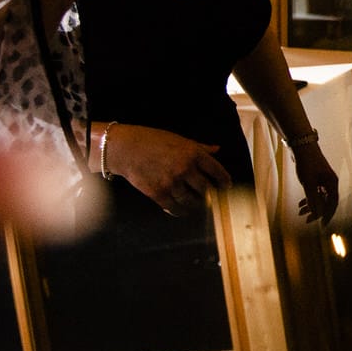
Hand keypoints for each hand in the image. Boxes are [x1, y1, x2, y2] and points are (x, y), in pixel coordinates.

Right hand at [105, 124, 231, 215]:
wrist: (125, 148)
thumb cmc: (152, 140)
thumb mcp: (179, 139)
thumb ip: (200, 147)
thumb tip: (217, 149)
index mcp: (193, 153)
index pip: (217, 171)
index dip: (225, 181)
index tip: (226, 186)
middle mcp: (185, 168)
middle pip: (206, 189)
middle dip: (210, 195)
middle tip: (211, 197)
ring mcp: (172, 182)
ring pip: (191, 201)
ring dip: (196, 204)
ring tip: (197, 204)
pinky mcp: (158, 193)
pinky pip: (174, 208)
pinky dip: (180, 211)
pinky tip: (181, 210)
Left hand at [293, 142, 338, 223]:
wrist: (302, 146)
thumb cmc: (307, 163)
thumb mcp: (308, 183)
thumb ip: (312, 199)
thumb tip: (316, 214)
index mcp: (332, 183)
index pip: (333, 204)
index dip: (328, 215)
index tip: (322, 225)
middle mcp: (330, 182)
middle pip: (326, 202)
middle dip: (317, 212)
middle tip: (306, 220)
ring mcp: (323, 180)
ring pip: (319, 197)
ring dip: (311, 206)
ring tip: (300, 212)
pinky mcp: (316, 177)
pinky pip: (315, 192)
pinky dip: (308, 199)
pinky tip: (300, 204)